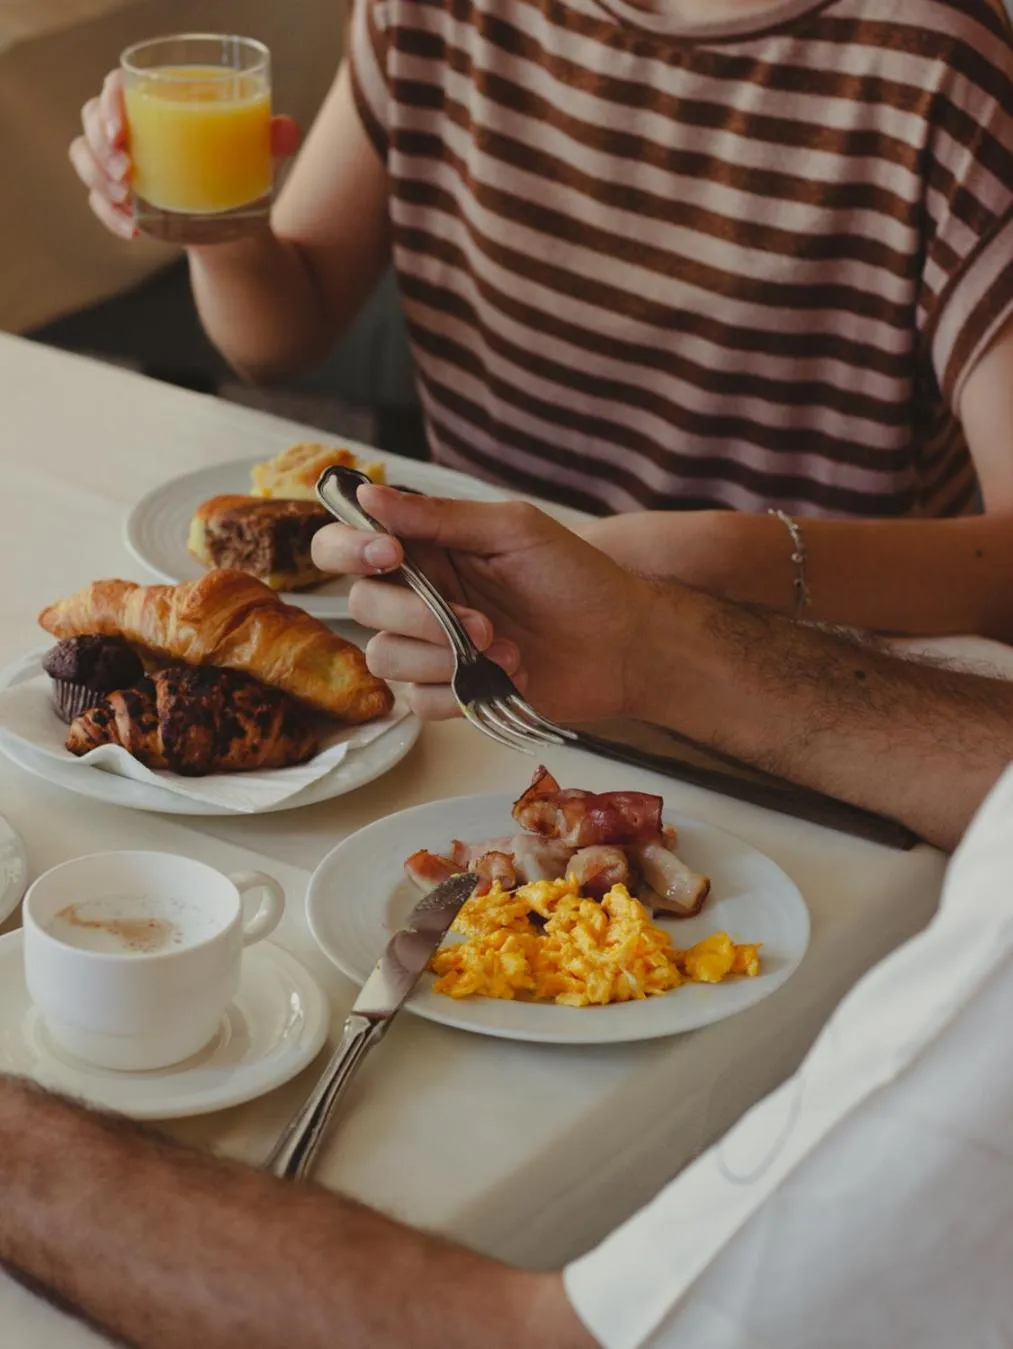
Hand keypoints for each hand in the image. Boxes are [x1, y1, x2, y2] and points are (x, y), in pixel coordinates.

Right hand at [69, 71, 301, 240]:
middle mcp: (131, 128)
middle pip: (91, 121)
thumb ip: (272, 138)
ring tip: (126, 199)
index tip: (120, 131)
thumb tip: (288, 130)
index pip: (116, 87)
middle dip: (100, 147)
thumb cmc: (241, 173)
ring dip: (98, 180)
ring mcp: (120, 163)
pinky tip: (132, 229)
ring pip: (85, 158)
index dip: (108, 103)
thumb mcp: (257, 155)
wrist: (237, 224)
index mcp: (156, 102)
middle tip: (127, 172)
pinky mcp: (120, 197)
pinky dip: (109, 216)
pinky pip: (98, 202)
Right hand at [311, 487, 648, 720]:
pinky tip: (509, 675)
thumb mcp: (514, 531)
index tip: (390, 554)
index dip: (349, 549)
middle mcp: (420, 595)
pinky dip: (462, 692)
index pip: (348, 545)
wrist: (622, 643)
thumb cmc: (577, 577)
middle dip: (414, 615)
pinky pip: (419, 702)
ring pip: (385, 658)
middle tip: (477, 620)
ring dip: (442, 657)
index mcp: (427, 548)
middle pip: (361, 606)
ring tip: (504, 649)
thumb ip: (440, 517)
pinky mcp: (452, 692)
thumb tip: (369, 495)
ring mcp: (433, 647)